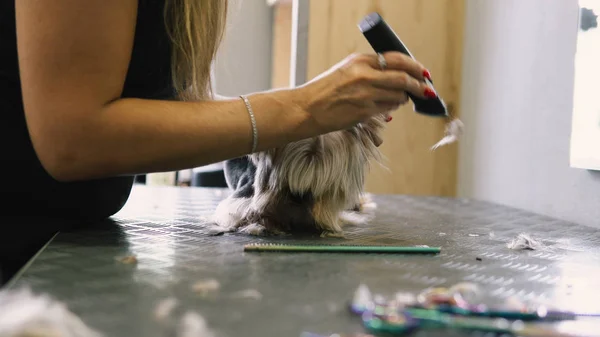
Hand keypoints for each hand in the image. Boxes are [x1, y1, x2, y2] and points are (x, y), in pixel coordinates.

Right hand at [293, 51, 435, 132]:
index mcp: (360, 60)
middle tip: (426, 89)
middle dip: (419, 85)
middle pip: (403, 78)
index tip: (423, 72)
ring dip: (405, 98)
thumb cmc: (324, 91)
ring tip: (404, 99)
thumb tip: (396, 76)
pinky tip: (391, 107)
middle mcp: (364, 75)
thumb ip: (369, 70)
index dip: (415, 66)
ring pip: (398, 95)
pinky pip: (387, 109)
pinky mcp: (363, 111)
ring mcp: (365, 94)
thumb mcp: (346, 71)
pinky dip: (393, 107)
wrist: (306, 108)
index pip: (397, 59)